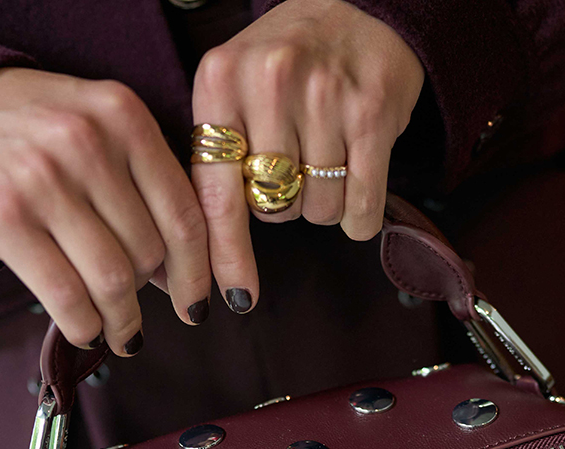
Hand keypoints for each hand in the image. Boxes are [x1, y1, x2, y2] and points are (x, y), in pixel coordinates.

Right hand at [0, 67, 210, 353]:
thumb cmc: (22, 125)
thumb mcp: (91, 123)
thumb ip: (139, 181)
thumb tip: (175, 271)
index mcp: (122, 116)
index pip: (184, 214)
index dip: (197, 273)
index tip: (197, 305)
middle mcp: (87, 142)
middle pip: (149, 253)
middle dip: (148, 298)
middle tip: (135, 314)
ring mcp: (44, 179)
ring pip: (113, 280)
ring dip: (120, 321)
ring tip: (118, 332)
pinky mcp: (4, 218)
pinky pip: (66, 295)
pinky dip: (84, 326)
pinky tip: (85, 330)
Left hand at [191, 0, 424, 311]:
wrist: (364, 10)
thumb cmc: (288, 66)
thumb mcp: (233, 92)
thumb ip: (212, 162)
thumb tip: (192, 261)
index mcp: (219, 80)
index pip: (216, 194)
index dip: (222, 257)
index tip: (223, 303)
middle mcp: (268, 81)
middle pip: (272, 210)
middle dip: (283, 205)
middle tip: (296, 161)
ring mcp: (324, 94)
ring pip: (318, 212)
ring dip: (324, 204)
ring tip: (328, 155)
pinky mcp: (372, 111)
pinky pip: (359, 208)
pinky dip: (358, 214)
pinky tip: (357, 176)